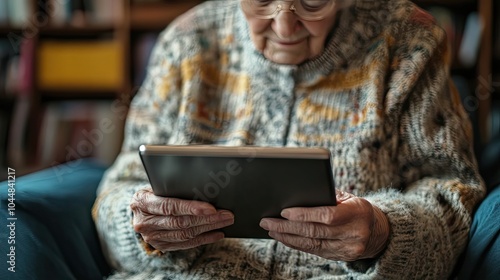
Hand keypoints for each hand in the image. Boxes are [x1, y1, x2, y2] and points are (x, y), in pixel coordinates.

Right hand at [131, 188, 233, 251]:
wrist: (140, 208)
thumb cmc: (154, 191)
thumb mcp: (158, 184)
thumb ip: (175, 187)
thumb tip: (205, 187)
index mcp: (141, 202)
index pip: (169, 206)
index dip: (191, 208)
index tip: (211, 208)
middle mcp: (144, 222)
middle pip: (180, 222)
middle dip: (207, 218)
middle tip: (226, 214)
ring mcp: (151, 237)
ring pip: (185, 234)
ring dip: (209, 228)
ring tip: (225, 221)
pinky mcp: (160, 246)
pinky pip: (186, 244)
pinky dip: (204, 238)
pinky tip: (217, 233)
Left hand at [259, 190, 389, 260]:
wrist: (377, 232)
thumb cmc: (356, 208)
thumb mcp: (349, 198)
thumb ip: (328, 196)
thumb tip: (298, 194)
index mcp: (357, 212)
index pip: (327, 215)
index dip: (305, 215)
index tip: (284, 212)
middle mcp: (354, 233)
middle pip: (315, 231)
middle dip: (288, 227)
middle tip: (267, 221)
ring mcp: (348, 248)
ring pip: (312, 244)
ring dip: (288, 237)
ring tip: (271, 230)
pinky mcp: (340, 257)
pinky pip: (314, 251)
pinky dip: (296, 244)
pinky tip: (283, 238)